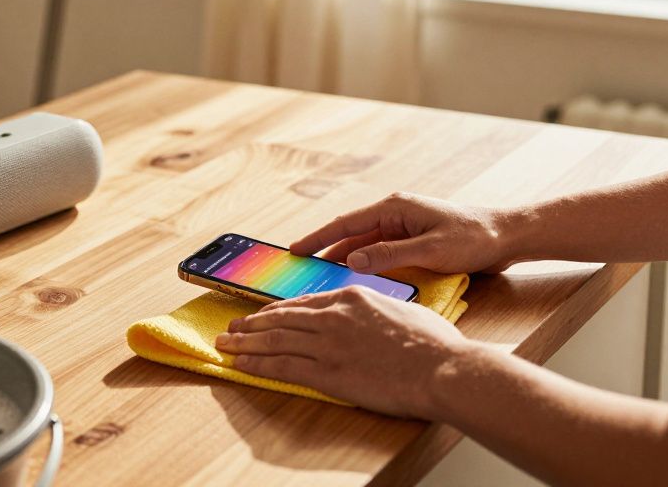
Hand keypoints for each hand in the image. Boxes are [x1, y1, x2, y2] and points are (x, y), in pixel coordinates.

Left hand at [214, 286, 471, 417]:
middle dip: (254, 322)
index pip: (305, 302)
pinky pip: (282, 365)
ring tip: (226, 342)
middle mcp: (334, 316)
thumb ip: (380, 310)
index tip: (265, 314)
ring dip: (246, 341)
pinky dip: (257, 363)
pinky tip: (241, 363)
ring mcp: (328, 343)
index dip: (280, 310)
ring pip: (275, 339)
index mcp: (353, 297)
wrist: (440, 368)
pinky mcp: (327, 371)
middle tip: (234, 325)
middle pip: (282, 317)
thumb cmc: (433, 344)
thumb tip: (377, 315)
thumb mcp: (404, 311)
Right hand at [291, 192, 521, 274]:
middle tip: (300, 270)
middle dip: (325, 251)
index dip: (318, 237)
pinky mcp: (414, 242)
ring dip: (344, 260)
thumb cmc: (474, 238)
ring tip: (321, 279)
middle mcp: (395, 215)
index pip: (346, 223)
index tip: (294, 249)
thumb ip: (389, 255)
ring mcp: (404, 229)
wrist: (508, 237)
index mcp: (395, 208)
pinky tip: (355, 280)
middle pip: (351, 235)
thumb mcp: (431, 250)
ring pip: (364, 246)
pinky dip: (365, 265)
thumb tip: (351, 260)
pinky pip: (381, 254)